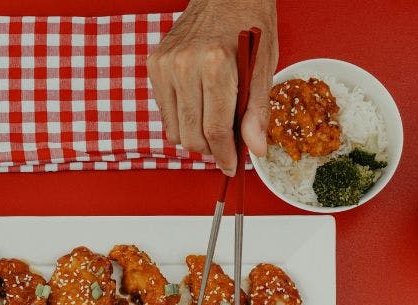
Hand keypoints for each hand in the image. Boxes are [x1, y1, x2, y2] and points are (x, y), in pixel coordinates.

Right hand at [147, 0, 277, 175]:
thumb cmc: (249, 24)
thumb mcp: (264, 66)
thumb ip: (257, 111)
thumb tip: (255, 148)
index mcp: (215, 63)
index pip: (215, 129)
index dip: (225, 155)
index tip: (232, 166)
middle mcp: (184, 64)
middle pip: (192, 135)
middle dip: (211, 150)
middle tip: (227, 147)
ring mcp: (164, 65)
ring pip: (175, 129)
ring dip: (195, 137)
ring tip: (214, 126)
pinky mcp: (154, 65)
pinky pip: (165, 112)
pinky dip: (182, 120)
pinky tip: (199, 108)